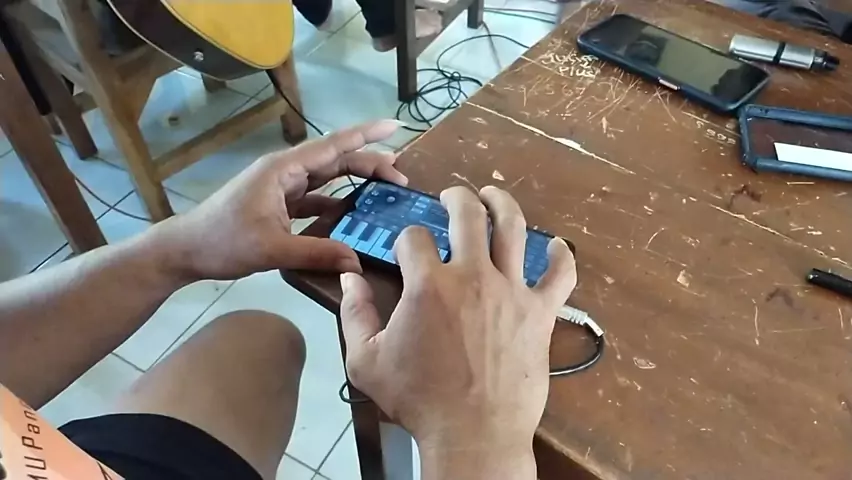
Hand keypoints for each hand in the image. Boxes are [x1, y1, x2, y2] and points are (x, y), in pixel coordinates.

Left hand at [165, 120, 407, 279]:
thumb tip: (357, 261)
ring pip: (327, 178)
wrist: (185, 251)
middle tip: (402, 176)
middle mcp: (285, 172)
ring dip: (355, 182)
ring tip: (387, 188)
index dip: (365, 135)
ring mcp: (281, 188)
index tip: (394, 125)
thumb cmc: (222, 242)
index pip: (332, 146)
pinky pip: (316, 198)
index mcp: (283, 170)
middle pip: (335, 160)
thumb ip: (316, 253)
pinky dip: (337, 203)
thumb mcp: (271, 249)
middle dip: (369, 163)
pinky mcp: (279, 206)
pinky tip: (355, 212)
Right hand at [339, 186, 576, 475]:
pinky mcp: (540, 313)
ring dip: (502, 204)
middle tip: (451, 196)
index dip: (407, 240)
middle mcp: (471, 277)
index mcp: (428, 285)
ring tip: (494, 195)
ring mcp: (511, 292)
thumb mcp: (366, 361)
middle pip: (466, 215)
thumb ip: (355, 314)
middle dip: (455, 198)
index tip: (406, 251)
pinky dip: (560, 256)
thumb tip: (349, 277)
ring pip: (512, 229)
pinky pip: (560, 276)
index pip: (414, 238)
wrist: (473, 434)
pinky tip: (556, 246)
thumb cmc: (418, 400)